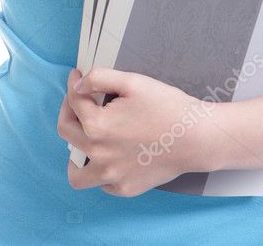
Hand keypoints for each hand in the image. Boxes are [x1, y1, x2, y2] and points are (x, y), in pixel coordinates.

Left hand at [57, 66, 217, 196]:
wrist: (196, 137)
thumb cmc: (167, 106)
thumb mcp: (132, 82)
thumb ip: (99, 78)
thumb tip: (77, 85)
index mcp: (97, 127)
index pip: (73, 101)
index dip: (73, 84)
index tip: (76, 76)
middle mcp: (99, 155)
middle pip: (66, 132)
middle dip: (67, 110)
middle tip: (77, 99)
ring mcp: (111, 176)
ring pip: (76, 173)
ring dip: (75, 153)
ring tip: (84, 138)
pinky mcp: (125, 188)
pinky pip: (101, 183)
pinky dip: (99, 170)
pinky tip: (110, 154)